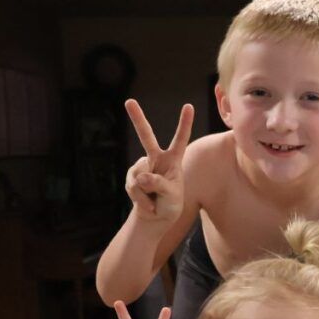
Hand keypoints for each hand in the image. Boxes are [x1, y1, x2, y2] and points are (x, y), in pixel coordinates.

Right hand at [124, 99, 193, 223]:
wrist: (155, 217)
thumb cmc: (170, 204)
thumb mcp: (171, 196)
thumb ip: (159, 184)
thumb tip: (141, 177)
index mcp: (173, 159)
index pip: (180, 139)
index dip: (184, 123)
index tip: (188, 106)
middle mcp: (156, 159)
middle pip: (145, 136)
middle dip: (137, 118)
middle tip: (129, 101)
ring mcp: (142, 166)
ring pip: (139, 174)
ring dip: (146, 193)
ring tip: (154, 199)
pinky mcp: (132, 176)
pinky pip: (133, 186)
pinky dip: (140, 198)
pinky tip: (146, 202)